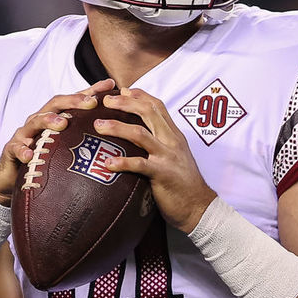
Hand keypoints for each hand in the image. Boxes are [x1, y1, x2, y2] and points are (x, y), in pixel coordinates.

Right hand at [0, 79, 115, 205]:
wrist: (13, 180)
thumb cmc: (44, 159)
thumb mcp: (66, 148)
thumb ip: (86, 138)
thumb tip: (115, 134)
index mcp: (54, 117)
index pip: (74, 100)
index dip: (91, 90)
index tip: (111, 84)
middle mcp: (39, 121)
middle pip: (55, 104)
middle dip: (73, 101)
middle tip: (90, 103)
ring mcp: (24, 134)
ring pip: (35, 121)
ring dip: (48, 120)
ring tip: (62, 123)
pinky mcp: (11, 150)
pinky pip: (16, 148)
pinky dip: (23, 150)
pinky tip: (31, 154)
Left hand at [97, 88, 216, 233]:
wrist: (200, 207)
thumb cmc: (183, 183)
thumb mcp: (174, 155)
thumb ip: (161, 141)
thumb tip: (140, 133)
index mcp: (173, 135)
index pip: (157, 106)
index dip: (139, 95)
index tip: (122, 90)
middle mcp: (171, 141)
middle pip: (147, 112)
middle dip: (125, 103)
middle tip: (106, 101)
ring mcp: (167, 156)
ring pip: (140, 134)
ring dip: (117, 127)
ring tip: (98, 126)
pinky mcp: (163, 174)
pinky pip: (140, 165)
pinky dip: (122, 162)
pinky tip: (107, 163)